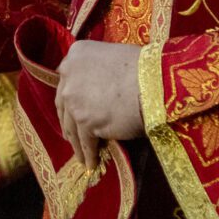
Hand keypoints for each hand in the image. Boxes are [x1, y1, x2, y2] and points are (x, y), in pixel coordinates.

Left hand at [55, 40, 144, 168]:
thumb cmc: (144, 68)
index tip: (72, 109)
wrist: (155, 82)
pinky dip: (89, 154)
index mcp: (76, 55)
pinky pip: (85, 142)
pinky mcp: (85, 121)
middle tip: (72, 136)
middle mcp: (68, 75)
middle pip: (63, 104)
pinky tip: (91, 163)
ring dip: (76, 144)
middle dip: (68, 122)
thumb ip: (98, 71)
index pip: (68, 80)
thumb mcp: (113, 57)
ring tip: (81, 156)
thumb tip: (98, 90)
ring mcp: (74, 99)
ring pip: (72, 127)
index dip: (71, 98)